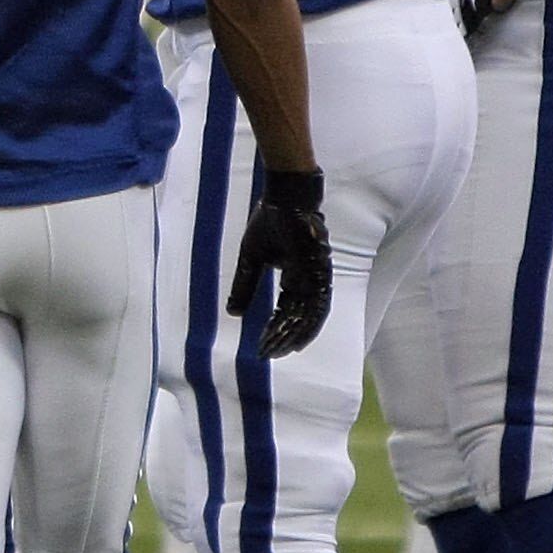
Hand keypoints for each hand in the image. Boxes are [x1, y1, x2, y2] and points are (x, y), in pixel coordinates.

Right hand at [227, 167, 331, 357]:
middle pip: (299, 318)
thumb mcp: (251, 260)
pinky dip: (307, 324)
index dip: (275, 329)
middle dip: (283, 338)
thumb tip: (233, 313)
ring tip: (278, 351)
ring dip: (294, 335)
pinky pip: (317, 305)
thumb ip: (245, 286)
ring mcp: (316, 277)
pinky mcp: (319, 272)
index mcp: (294, 277)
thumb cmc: (270, 222)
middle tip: (268, 355)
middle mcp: (308, 281)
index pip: (287, 311)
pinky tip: (296, 338)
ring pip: (309, 316)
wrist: (284, 198)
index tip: (261, 346)